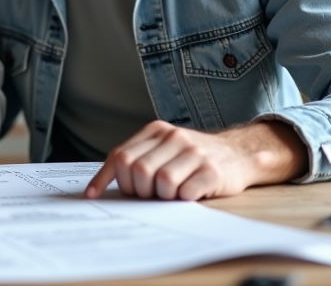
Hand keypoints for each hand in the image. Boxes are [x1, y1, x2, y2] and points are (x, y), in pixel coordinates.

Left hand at [84, 120, 305, 200]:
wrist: (237, 155)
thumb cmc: (191, 158)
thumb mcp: (162, 150)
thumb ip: (135, 160)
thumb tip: (96, 189)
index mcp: (157, 131)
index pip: (121, 155)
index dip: (107, 179)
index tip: (93, 196)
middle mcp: (174, 137)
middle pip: (138, 170)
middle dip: (139, 191)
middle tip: (149, 195)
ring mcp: (194, 153)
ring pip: (161, 182)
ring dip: (163, 196)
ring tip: (173, 192)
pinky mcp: (212, 171)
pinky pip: (184, 193)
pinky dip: (182, 199)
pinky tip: (189, 193)